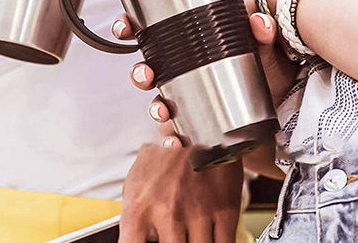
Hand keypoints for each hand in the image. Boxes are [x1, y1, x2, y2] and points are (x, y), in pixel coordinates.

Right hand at [113, 0, 297, 146]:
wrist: (280, 98)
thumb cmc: (262, 63)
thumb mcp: (261, 44)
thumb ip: (262, 31)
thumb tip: (260, 21)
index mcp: (186, 43)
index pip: (150, 30)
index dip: (129, 27)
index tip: (124, 27)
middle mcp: (179, 69)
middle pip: (147, 68)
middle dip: (139, 72)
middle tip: (147, 75)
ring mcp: (186, 96)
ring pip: (157, 100)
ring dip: (154, 107)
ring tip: (163, 111)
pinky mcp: (196, 121)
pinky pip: (177, 130)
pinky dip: (172, 137)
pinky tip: (176, 141)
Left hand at [120, 144, 242, 242]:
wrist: (203, 126)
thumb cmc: (167, 156)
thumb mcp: (136, 182)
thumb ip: (133, 218)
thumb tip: (132, 240)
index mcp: (139, 208)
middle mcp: (167, 213)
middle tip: (175, 236)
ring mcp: (197, 213)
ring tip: (191, 233)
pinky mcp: (224, 210)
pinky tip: (210, 236)